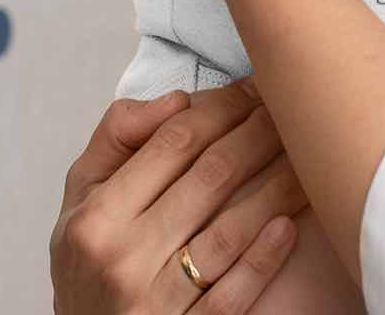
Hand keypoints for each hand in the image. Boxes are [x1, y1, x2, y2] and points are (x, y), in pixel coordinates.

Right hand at [52, 84, 305, 312]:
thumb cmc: (88, 264)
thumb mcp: (79, 201)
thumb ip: (116, 140)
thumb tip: (178, 100)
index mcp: (97, 217)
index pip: (173, 142)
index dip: (222, 108)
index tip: (252, 90)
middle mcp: (123, 256)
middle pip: (210, 177)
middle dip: (259, 135)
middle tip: (290, 111)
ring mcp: (155, 301)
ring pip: (229, 232)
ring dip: (277, 188)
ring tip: (306, 158)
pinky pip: (232, 294)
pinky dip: (263, 259)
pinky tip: (288, 226)